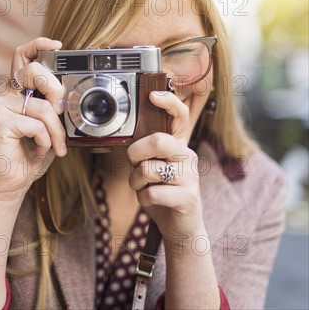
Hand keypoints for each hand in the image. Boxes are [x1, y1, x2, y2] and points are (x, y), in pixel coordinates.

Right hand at [0, 37, 66, 201]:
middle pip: (33, 71)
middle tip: (60, 111)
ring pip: (42, 106)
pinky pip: (36, 124)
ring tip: (55, 146)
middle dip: (55, 89)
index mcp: (15, 91)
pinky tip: (38, 151)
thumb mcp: (48, 127)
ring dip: (56, 131)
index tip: (58, 45)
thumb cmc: (29, 156)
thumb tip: (67, 96)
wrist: (9, 184)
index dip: (39, 45)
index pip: (23, 57)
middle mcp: (4, 93)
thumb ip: (52, 107)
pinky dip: (45, 141)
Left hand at [127, 91, 205, 243]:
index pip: (179, 116)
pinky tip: (151, 201)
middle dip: (136, 153)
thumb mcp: (152, 167)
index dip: (168, 102)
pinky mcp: (188, 198)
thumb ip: (145, 152)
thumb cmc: (162, 192)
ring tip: (142, 186)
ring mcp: (190, 177)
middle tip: (134, 163)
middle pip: (158, 141)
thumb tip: (129, 139)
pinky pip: (152, 193)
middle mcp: (187, 156)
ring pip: (149, 169)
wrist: (180, 226)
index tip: (153, 95)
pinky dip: (143, 198)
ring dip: (136, 181)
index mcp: (178, 145)